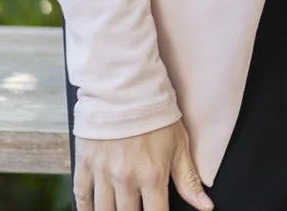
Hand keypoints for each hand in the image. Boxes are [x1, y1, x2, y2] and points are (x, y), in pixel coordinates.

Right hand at [73, 121, 209, 210]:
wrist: (125, 88)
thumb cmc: (155, 114)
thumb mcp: (179, 145)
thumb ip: (188, 180)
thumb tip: (205, 206)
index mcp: (152, 175)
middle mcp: (126, 178)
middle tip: (136, 209)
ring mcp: (103, 172)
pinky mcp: (85, 163)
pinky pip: (81, 195)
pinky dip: (85, 207)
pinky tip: (91, 209)